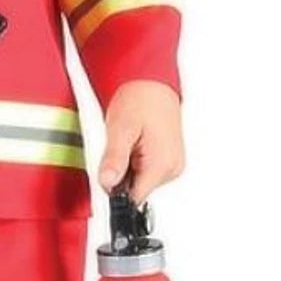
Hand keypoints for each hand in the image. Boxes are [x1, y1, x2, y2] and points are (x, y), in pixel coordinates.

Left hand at [97, 80, 183, 203]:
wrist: (152, 82)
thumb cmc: (139, 98)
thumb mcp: (120, 129)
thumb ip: (114, 159)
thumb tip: (107, 184)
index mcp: (162, 165)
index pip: (133, 198)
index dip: (115, 187)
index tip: (109, 170)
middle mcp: (172, 169)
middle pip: (136, 190)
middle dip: (121, 174)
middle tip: (121, 146)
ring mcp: (173, 165)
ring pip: (140, 181)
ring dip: (128, 167)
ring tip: (130, 141)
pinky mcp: (169, 160)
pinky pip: (146, 171)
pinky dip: (136, 161)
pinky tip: (136, 143)